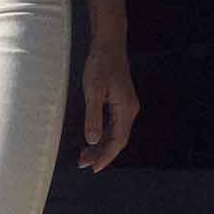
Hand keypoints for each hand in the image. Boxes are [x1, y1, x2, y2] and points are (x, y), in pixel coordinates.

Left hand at [76, 43, 139, 170]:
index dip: (106, 156)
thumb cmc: (101, 65)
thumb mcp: (93, 91)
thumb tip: (92, 140)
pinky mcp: (121, 102)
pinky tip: (93, 138)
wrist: (109, 45)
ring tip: (85, 155)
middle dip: (102, 154)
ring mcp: (126, 106)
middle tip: (83, 164)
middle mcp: (129, 110)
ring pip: (116, 133)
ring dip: (101, 145)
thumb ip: (93, 117)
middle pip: (118, 140)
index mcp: (125, 110)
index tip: (94, 168)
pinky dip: (103, 135)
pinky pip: (114, 125)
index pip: (118, 141)